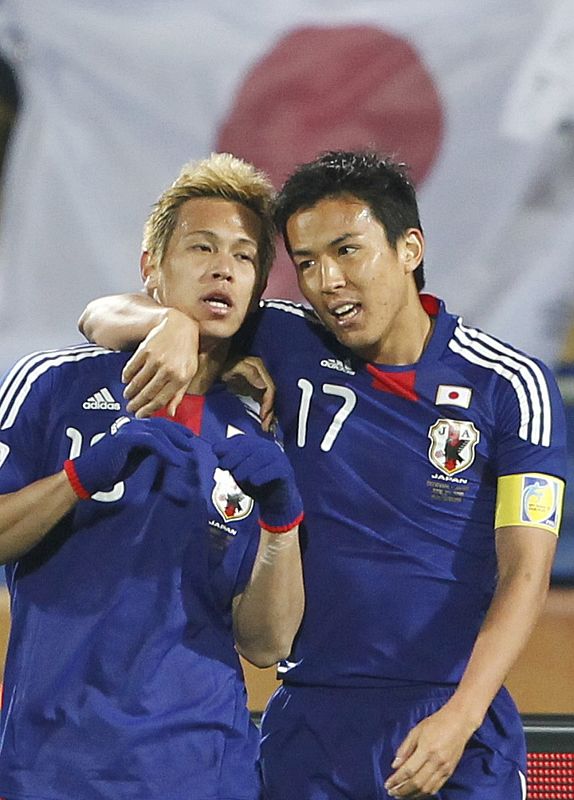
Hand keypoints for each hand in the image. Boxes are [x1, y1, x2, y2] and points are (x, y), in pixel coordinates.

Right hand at [64, 417, 196, 499]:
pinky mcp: (125, 439)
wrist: (87, 475)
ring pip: (159, 432)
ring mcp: (128, 430)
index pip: (161, 425)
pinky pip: (152, 442)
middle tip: (195, 444)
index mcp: (134, 427)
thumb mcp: (135, 458)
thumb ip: (150, 452)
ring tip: (189, 454)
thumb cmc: (110, 469)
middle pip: (163, 425)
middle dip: (181, 434)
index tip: (192, 440)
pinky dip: (167, 451)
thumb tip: (170, 454)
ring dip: (176, 444)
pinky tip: (176, 461)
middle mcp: (132, 425)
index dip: (178, 431)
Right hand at [122, 309, 198, 417]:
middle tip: (130, 408)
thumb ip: (179, 394)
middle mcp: (168, 369)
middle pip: (148, 393)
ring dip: (130, 392)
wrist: (180, 326)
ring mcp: (156, 359)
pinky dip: (127, 376)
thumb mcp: (189, 373)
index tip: (140, 415)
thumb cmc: (187, 352)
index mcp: (180, 378)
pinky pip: (132, 367)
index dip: (148, 410)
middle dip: (137, 403)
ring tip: (127, 396)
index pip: (161, 400)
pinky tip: (126, 381)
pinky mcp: (145, 350)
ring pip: (138, 382)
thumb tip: (170, 413)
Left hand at [212, 435, 302, 532]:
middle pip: (250, 446)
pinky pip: (275, 468)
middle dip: (234, 455)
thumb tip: (216, 448)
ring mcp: (279, 458)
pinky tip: (254, 481)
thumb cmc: (255, 483)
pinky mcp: (286, 470)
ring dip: (246, 466)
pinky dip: (263, 474)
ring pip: (262, 455)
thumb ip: (229, 460)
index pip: (241, 440)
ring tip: (237, 477)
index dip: (228, 445)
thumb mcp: (238, 471)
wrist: (275, 501)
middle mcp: (268, 448)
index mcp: (256, 445)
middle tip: (225, 467)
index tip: (217, 453)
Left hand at [221, 356, 275, 431]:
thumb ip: (250, 373)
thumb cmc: (224, 364)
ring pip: (266, 400)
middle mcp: (262, 376)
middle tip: (266, 427)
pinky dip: (262, 411)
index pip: (270, 388)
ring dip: (267, 414)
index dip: (268, 402)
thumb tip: (263, 386)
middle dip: (269, 412)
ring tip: (265, 427)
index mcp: (261, 369)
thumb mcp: (236, 366)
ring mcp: (257, 383)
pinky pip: (261, 402)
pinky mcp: (252, 389)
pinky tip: (261, 421)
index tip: (264, 415)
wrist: (213, 363)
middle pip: (270, 396)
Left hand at [384, 703, 477, 797]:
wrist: (459, 722)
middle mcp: (436, 762)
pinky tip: (416, 792)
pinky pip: (436, 787)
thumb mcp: (416, 730)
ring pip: (426, 788)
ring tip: (401, 795)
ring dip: (412, 794)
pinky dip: (424, 793)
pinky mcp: (450, 772)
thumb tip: (395, 765)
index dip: (396, 780)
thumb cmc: (436, 723)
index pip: (408, 770)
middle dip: (402, 790)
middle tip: (391, 792)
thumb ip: (405, 748)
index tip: (387, 785)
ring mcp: (444, 768)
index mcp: (427, 749)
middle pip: (417, 783)